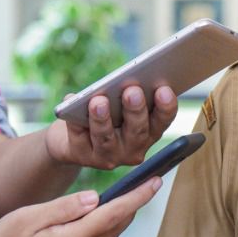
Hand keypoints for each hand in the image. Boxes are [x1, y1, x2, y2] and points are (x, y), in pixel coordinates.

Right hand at [0, 176, 160, 236]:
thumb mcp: (25, 218)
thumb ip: (63, 208)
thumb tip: (95, 199)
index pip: (113, 215)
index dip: (137, 198)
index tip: (156, 182)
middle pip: (113, 230)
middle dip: (129, 208)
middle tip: (144, 187)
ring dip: (108, 225)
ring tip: (113, 205)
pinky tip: (78, 232)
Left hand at [45, 86, 177, 169]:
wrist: (73, 138)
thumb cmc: (105, 113)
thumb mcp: (120, 104)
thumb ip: (128, 94)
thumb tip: (126, 79)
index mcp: (149, 133)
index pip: (162, 121)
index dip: (166, 107)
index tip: (164, 89)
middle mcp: (132, 149)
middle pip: (137, 131)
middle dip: (135, 110)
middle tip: (132, 91)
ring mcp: (108, 156)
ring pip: (106, 138)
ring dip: (103, 120)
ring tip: (99, 102)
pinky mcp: (82, 156)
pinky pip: (78, 136)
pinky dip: (74, 120)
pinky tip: (71, 101)